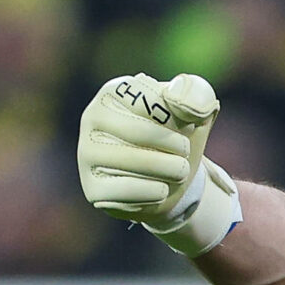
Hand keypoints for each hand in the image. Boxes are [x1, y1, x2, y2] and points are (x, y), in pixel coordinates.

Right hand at [75, 72, 241, 255]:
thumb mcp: (196, 110)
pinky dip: (154, 192)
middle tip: (186, 153)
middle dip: (176, 147)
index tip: (188, 125)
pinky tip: (161, 189)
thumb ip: (196, 93)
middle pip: (140, 131)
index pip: (149, 100)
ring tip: (179, 171)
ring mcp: (87, 154)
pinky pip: (126, 191)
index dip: (178, 118)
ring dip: (171, 170)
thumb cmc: (179, 136)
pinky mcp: (92, 188)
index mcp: (114, 91)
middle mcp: (92, 118)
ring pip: (133, 162)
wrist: (170, 179)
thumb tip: (176, 97)